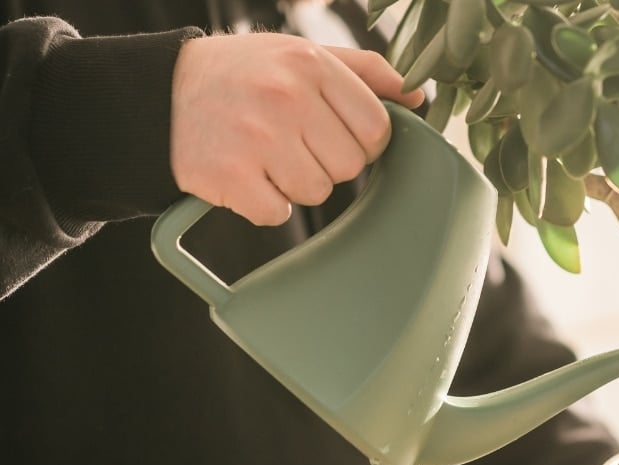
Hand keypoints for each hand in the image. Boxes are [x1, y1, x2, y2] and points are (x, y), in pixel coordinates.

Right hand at [170, 33, 423, 225]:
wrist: (160, 92)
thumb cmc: (246, 75)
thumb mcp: (304, 56)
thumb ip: (365, 73)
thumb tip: (418, 96)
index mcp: (312, 65)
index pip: (377, 129)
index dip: (362, 142)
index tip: (333, 135)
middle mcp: (286, 97)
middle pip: (350, 167)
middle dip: (327, 163)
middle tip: (291, 143)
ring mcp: (256, 138)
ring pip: (316, 193)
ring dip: (294, 185)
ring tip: (265, 155)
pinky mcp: (228, 176)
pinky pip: (276, 214)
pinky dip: (262, 204)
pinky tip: (245, 175)